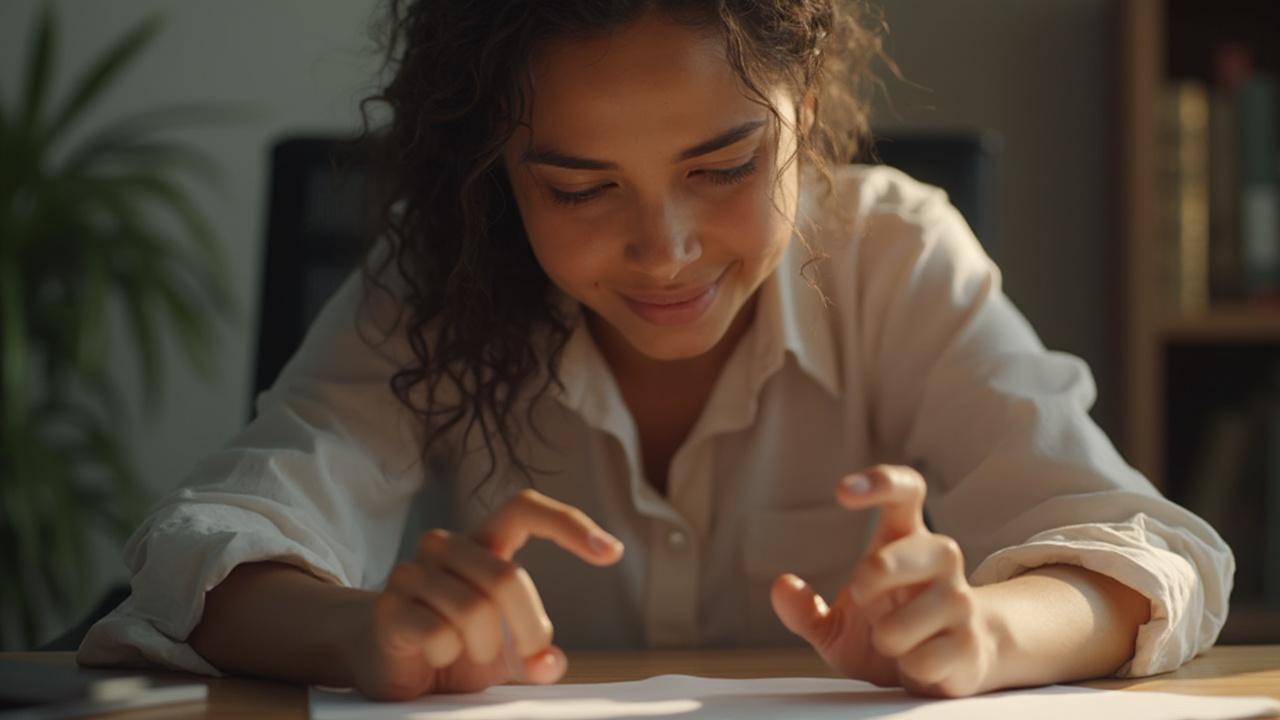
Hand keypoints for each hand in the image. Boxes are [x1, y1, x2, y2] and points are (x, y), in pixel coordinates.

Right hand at [347, 488, 623, 699]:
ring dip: (485, 648)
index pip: (525, 507)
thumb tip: (550, 662)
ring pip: (474, 610)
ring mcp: (412, 573)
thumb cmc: (454, 645)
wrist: (386, 664)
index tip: (612, 552)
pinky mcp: (388, 607)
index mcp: (482, 542)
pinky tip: (435, 656)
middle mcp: (446, 546)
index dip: (569, 522)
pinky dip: (448, 656)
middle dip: (529, 629)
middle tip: (530, 656)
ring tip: (469, 654)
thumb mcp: (506, 651)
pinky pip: (438, 633)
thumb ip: (533, 653)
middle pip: (507, 577)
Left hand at [770, 465, 999, 696]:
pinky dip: (908, 669)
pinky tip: (922, 664)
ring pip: (906, 621)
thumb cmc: (889, 632)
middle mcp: (939, 558)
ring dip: (887, 640)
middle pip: (907, 552)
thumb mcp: (838, 627)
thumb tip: (781, 586)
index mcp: (905, 538)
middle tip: (863, 596)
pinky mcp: (971, 642)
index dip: (880, 482)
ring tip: (898, 643)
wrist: (950, 669)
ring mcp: (961, 599)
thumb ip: (805, 610)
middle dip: (873, 577)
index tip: (842, 492)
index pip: (906, 490)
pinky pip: (923, 660)